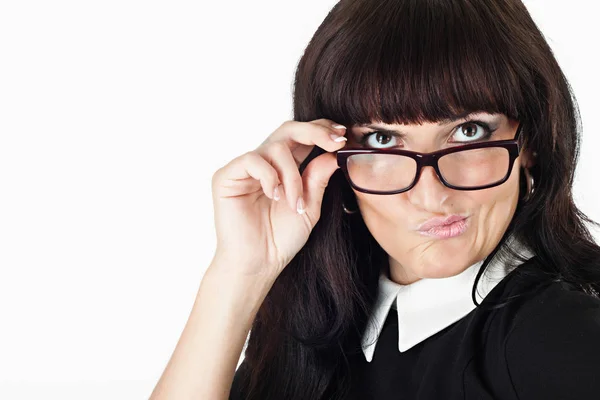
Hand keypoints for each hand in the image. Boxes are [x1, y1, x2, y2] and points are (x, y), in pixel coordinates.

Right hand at [210, 119, 347, 278]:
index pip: (302, 136)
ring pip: (275, 148)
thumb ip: (319, 177)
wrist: (259, 263)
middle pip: (288, 129)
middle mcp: (264, 163)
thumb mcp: (310, 206)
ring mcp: (244, 168)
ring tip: (295, 204)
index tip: (343, 135)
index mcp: (284, 167)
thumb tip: (334, 152)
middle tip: (335, 142)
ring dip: (292, 176)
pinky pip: (252, 160)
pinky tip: (274, 196)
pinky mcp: (227, 176)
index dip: (322, 129)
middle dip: (315, 131)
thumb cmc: (281, 239)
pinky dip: (269, 177)